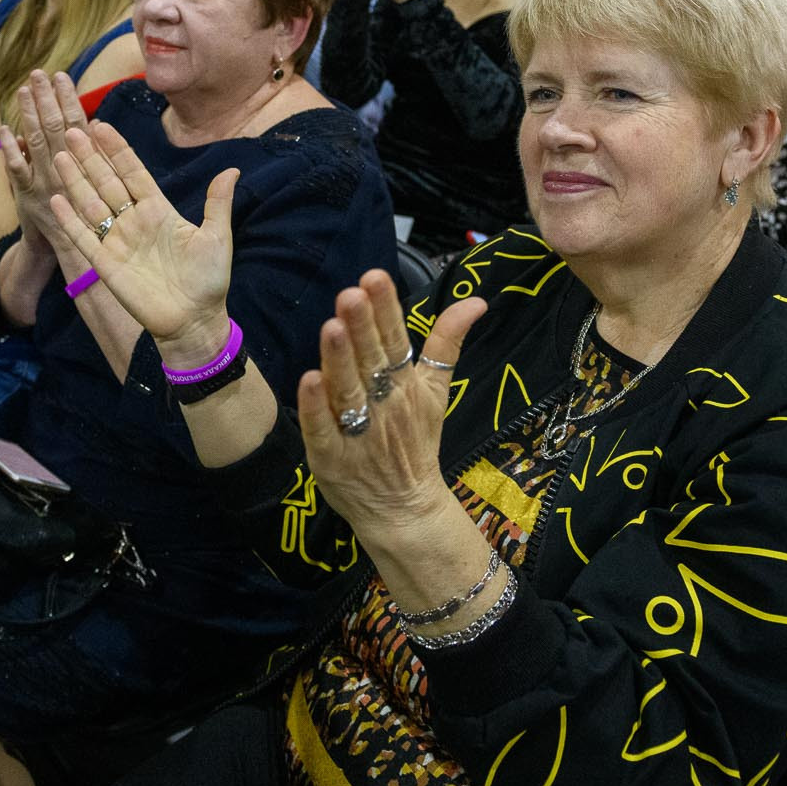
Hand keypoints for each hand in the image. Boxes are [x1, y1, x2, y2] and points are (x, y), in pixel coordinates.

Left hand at [1, 70, 92, 256]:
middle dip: (46, 98)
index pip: (78, 123)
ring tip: (23, 90)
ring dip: (28, 114)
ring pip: (36, 142)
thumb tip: (94, 120)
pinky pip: (17, 169)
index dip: (68, 98)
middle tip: (38, 74)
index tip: (61, 76)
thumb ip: (95, 150)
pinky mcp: (27, 195)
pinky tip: (4, 129)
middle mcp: (66, 169)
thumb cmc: (88, 210)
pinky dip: (9, 149)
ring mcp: (45, 181)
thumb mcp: (98, 178)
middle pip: (56, 127)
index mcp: (86, 162)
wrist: (71, 248)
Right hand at [48, 121, 235, 358]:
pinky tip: (56, 199)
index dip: (117, 150)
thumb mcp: (217, 237)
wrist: (194, 320)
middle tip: (73, 130)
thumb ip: (218, 203)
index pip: (133, 173)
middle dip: (90, 157)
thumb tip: (233, 170)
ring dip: (75, 180)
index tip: (102, 125)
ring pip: (91, 204)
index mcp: (159, 210)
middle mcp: (134, 221)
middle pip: (107, 182)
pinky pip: (84, 237)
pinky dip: (70, 219)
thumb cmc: (208, 280)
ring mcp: (117, 241)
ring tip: (60, 155)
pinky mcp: (106, 264)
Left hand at [296, 272, 489, 532]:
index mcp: (405, 383)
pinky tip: (309, 380)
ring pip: (348, 390)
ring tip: (332, 327)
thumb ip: (448, 342)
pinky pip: (324, 429)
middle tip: (351, 293)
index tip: (375, 277)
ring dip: (340, 360)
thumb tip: (477, 300)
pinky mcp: (332, 457)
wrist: (405, 509)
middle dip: (362, 327)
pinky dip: (317, 408)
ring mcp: (359, 431)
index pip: (396, 339)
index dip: (385, 309)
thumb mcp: (436, 390)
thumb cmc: (414, 441)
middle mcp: (384, 403)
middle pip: (371, 360)